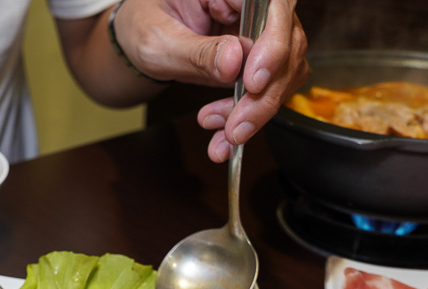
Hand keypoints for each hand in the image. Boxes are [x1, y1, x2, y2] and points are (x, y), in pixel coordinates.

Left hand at [111, 0, 307, 161]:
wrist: (141, 38)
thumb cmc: (144, 26)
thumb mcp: (158, 42)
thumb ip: (196, 53)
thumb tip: (235, 61)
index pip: (272, 4)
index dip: (273, 44)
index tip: (252, 82)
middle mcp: (253, 2)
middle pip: (286, 42)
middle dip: (263, 93)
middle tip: (237, 128)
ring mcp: (261, 30)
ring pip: (284, 70)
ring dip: (257, 110)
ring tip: (226, 135)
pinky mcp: (261, 57)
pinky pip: (270, 87)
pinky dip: (251, 116)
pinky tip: (227, 134)